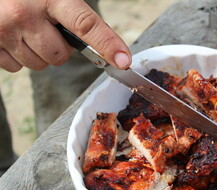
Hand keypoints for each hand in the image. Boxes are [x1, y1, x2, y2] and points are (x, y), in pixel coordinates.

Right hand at [0, 0, 130, 71]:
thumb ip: (76, 13)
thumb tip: (107, 44)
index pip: (85, 25)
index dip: (107, 44)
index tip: (123, 61)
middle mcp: (25, 14)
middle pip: (60, 56)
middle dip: (59, 48)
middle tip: (46, 29)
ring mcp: (4, 31)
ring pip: (40, 65)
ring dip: (38, 53)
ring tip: (26, 30)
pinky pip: (17, 68)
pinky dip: (19, 56)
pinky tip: (13, 37)